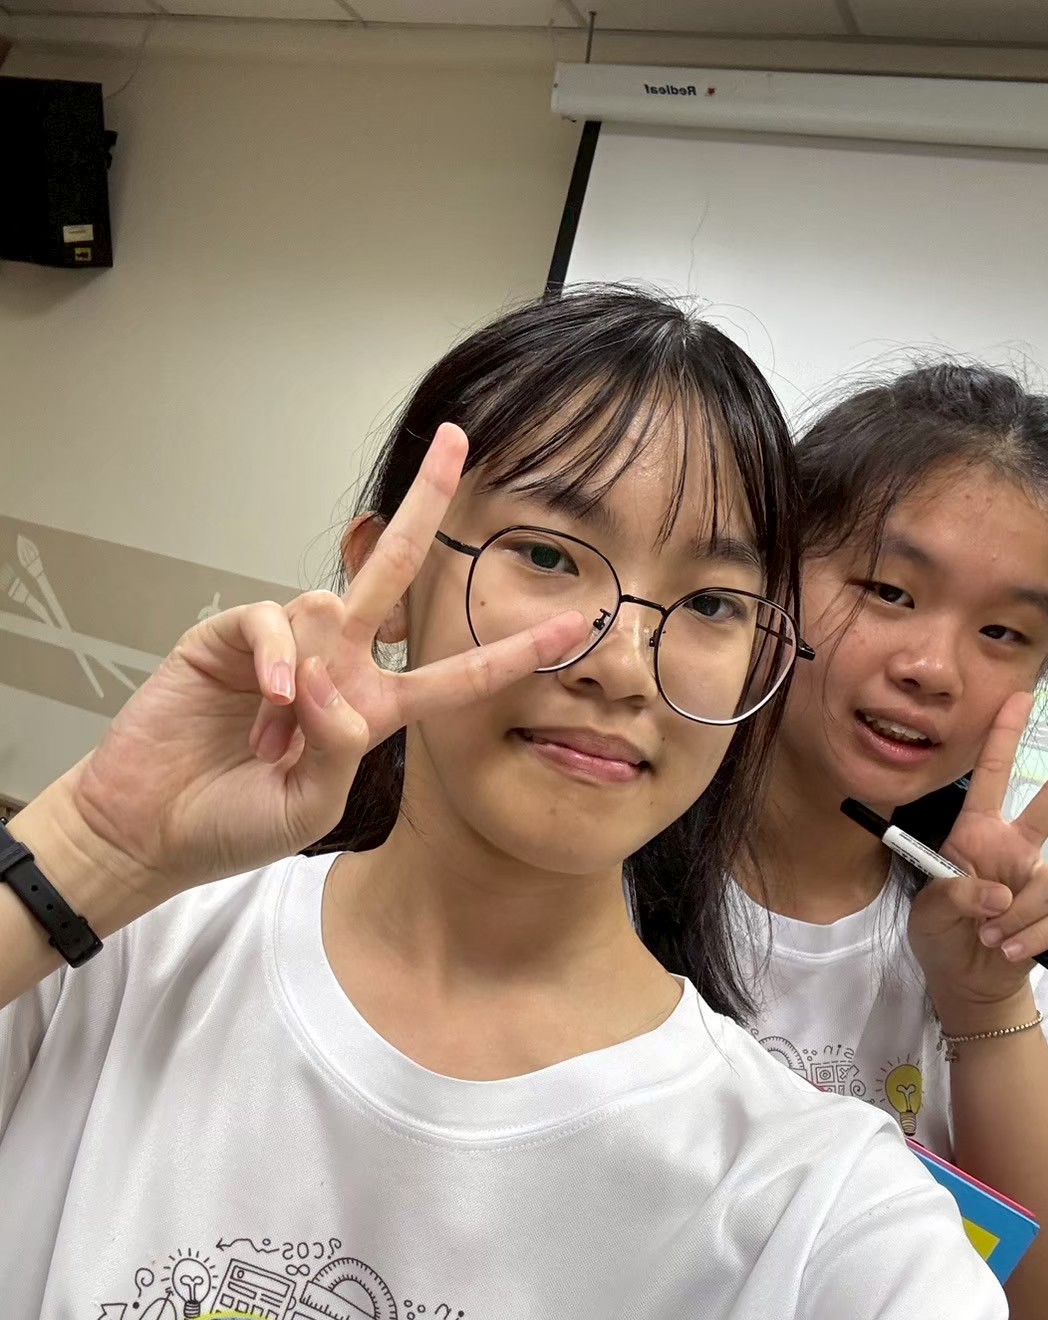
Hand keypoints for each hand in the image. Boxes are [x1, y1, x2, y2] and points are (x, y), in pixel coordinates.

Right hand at [61, 425, 585, 898]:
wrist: (150, 828)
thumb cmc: (235, 823)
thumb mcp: (311, 807)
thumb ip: (340, 750)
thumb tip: (333, 682)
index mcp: (371, 710)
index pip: (455, 676)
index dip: (512, 653)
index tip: (576, 627)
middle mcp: (336, 666)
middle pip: (396, 575)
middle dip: (429, 508)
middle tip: (458, 442)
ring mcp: (283, 646)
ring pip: (328, 607)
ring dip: (305, 680)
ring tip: (267, 743)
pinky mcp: (229, 636)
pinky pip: (271, 619)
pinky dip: (273, 654)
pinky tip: (263, 698)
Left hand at [908, 690, 1047, 1024]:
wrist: (962, 980)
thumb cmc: (940, 935)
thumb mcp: (929, 909)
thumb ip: (956, 894)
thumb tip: (996, 894)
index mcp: (976, 834)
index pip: (990, 778)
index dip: (1003, 738)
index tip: (1018, 698)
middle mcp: (1013, 848)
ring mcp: (1035, 879)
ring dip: (1018, 916)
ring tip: (988, 935)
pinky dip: (1028, 938)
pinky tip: (1006, 949)